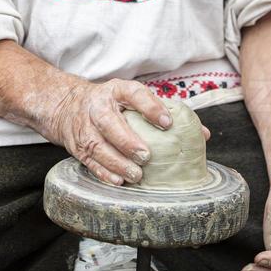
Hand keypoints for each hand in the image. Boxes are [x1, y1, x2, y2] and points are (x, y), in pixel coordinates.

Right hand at [44, 77, 209, 186]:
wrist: (67, 106)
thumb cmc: (111, 103)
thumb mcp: (133, 98)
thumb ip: (164, 114)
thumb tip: (202, 134)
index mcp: (116, 90)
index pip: (134, 94)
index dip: (150, 107)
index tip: (167, 122)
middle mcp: (97, 106)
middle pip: (109, 122)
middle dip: (127, 140)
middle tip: (147, 156)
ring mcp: (84, 126)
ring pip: (97, 146)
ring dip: (117, 162)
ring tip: (136, 174)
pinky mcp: (77, 146)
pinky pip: (89, 161)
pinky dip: (103, 172)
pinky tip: (118, 180)